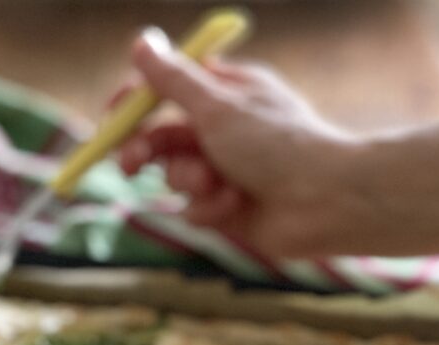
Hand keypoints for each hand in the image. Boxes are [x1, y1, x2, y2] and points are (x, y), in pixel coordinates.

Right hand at [119, 27, 357, 257]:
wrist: (324, 202)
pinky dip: (208, 208)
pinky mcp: (224, 207)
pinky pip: (192, 208)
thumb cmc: (279, 144)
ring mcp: (222, 169)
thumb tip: (141, 41)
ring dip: (188, 180)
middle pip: (159, 135)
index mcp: (224, 92)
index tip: (113, 117)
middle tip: (129, 164)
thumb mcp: (218, 106)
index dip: (135, 104)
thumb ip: (173, 80)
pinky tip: (235, 206)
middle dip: (144, 150)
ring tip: (214, 184)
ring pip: (173, 174)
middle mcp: (221, 128)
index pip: (165, 89)